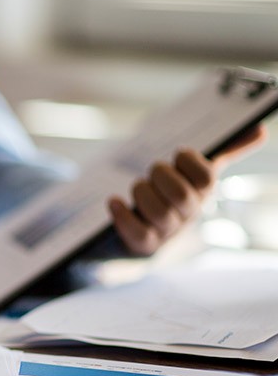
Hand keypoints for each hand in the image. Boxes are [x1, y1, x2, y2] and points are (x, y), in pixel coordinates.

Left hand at [108, 124, 267, 254]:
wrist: (147, 236)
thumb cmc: (172, 196)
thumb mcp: (196, 174)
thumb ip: (225, 152)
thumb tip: (261, 130)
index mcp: (202, 193)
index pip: (207, 178)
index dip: (190, 161)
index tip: (178, 154)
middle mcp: (188, 214)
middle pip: (182, 196)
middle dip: (161, 176)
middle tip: (152, 171)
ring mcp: (167, 231)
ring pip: (159, 214)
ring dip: (142, 194)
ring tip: (137, 187)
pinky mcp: (145, 245)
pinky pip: (137, 233)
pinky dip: (123, 216)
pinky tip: (114, 202)